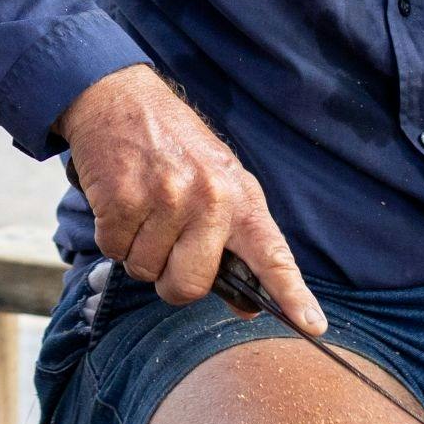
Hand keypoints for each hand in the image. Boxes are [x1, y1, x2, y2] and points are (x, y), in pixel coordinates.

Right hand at [56, 64, 323, 332]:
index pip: (273, 254)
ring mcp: (165, 198)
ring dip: (137, 251)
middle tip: (166, 246)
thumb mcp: (218, 180)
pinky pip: (114, 250)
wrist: (118, 98)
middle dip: (171, 279)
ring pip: (145, 270)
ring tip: (143, 209)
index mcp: (240, 196)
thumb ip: (235, 239)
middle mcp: (209, 198)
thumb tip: (246, 306)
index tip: (312, 325)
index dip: (292, 294)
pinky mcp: (123, 199)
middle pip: (190, 285)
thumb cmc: (173, 145)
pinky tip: (120, 201)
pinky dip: (111, 235)